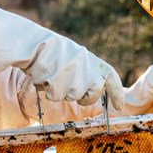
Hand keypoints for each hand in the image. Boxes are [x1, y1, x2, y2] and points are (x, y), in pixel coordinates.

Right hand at [0, 5, 123, 109]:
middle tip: (71, 86)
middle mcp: (86, 67)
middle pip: (92, 95)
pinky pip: (55, 96)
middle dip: (84, 97)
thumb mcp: (76, 58)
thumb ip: (88, 72)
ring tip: (53, 75)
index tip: (119, 107)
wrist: (33, 45)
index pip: (111, 78)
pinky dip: (48, 90)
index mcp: (92, 60)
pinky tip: (45, 77)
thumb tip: (97, 90)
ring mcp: (73, 75)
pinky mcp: (58, 82)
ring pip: (72, 96)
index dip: (117, 94)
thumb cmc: (54, 53)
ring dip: (62, 90)